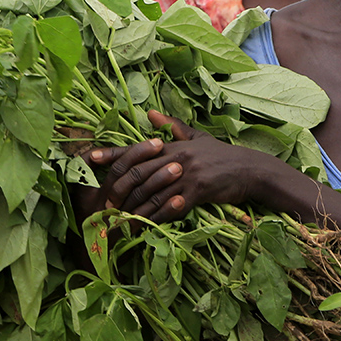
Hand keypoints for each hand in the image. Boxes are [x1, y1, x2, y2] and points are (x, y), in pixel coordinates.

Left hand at [87, 110, 267, 223]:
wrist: (249, 169)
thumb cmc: (221, 155)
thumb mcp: (197, 137)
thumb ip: (172, 127)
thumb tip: (149, 113)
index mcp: (172, 145)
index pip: (136, 149)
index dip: (113, 154)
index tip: (91, 159)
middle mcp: (176, 158)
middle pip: (138, 173)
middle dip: (119, 190)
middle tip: (104, 204)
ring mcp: (186, 175)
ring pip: (152, 193)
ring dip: (134, 209)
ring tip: (119, 221)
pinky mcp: (198, 192)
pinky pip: (171, 207)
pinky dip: (156, 218)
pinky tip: (145, 226)